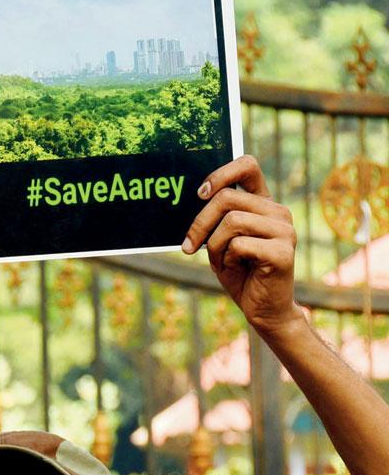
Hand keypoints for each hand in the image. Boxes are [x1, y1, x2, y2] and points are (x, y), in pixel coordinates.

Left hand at [183, 155, 302, 334]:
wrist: (262, 308)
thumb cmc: (238, 271)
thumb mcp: (220, 238)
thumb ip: (215, 215)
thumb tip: (196, 194)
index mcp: (263, 203)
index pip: (248, 166)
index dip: (221, 173)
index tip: (200, 193)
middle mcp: (278, 212)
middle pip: (227, 198)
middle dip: (200, 223)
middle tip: (189, 246)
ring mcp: (285, 231)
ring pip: (231, 221)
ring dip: (214, 245)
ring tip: (221, 260)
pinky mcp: (283, 252)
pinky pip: (238, 244)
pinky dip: (226, 259)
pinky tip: (237, 269)